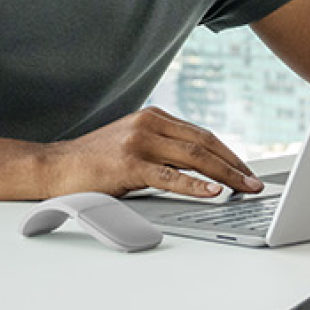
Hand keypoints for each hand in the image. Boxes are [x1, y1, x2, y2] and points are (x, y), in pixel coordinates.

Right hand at [45, 107, 264, 199]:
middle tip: (255, 183)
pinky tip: (214, 192)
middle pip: (204, 143)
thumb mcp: (133, 145)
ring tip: (245, 189)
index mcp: (153, 117)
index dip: (229, 153)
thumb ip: (162, 148)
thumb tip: (202, 168)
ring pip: (194, 157)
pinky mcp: (128, 164)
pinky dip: (196, 185)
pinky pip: (170, 176)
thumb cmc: (94, 163)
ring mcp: (138, 142)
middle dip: (234, 165)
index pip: (202, 134)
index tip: (247, 170)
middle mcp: (148, 124)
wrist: (55, 167)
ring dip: (225, 174)